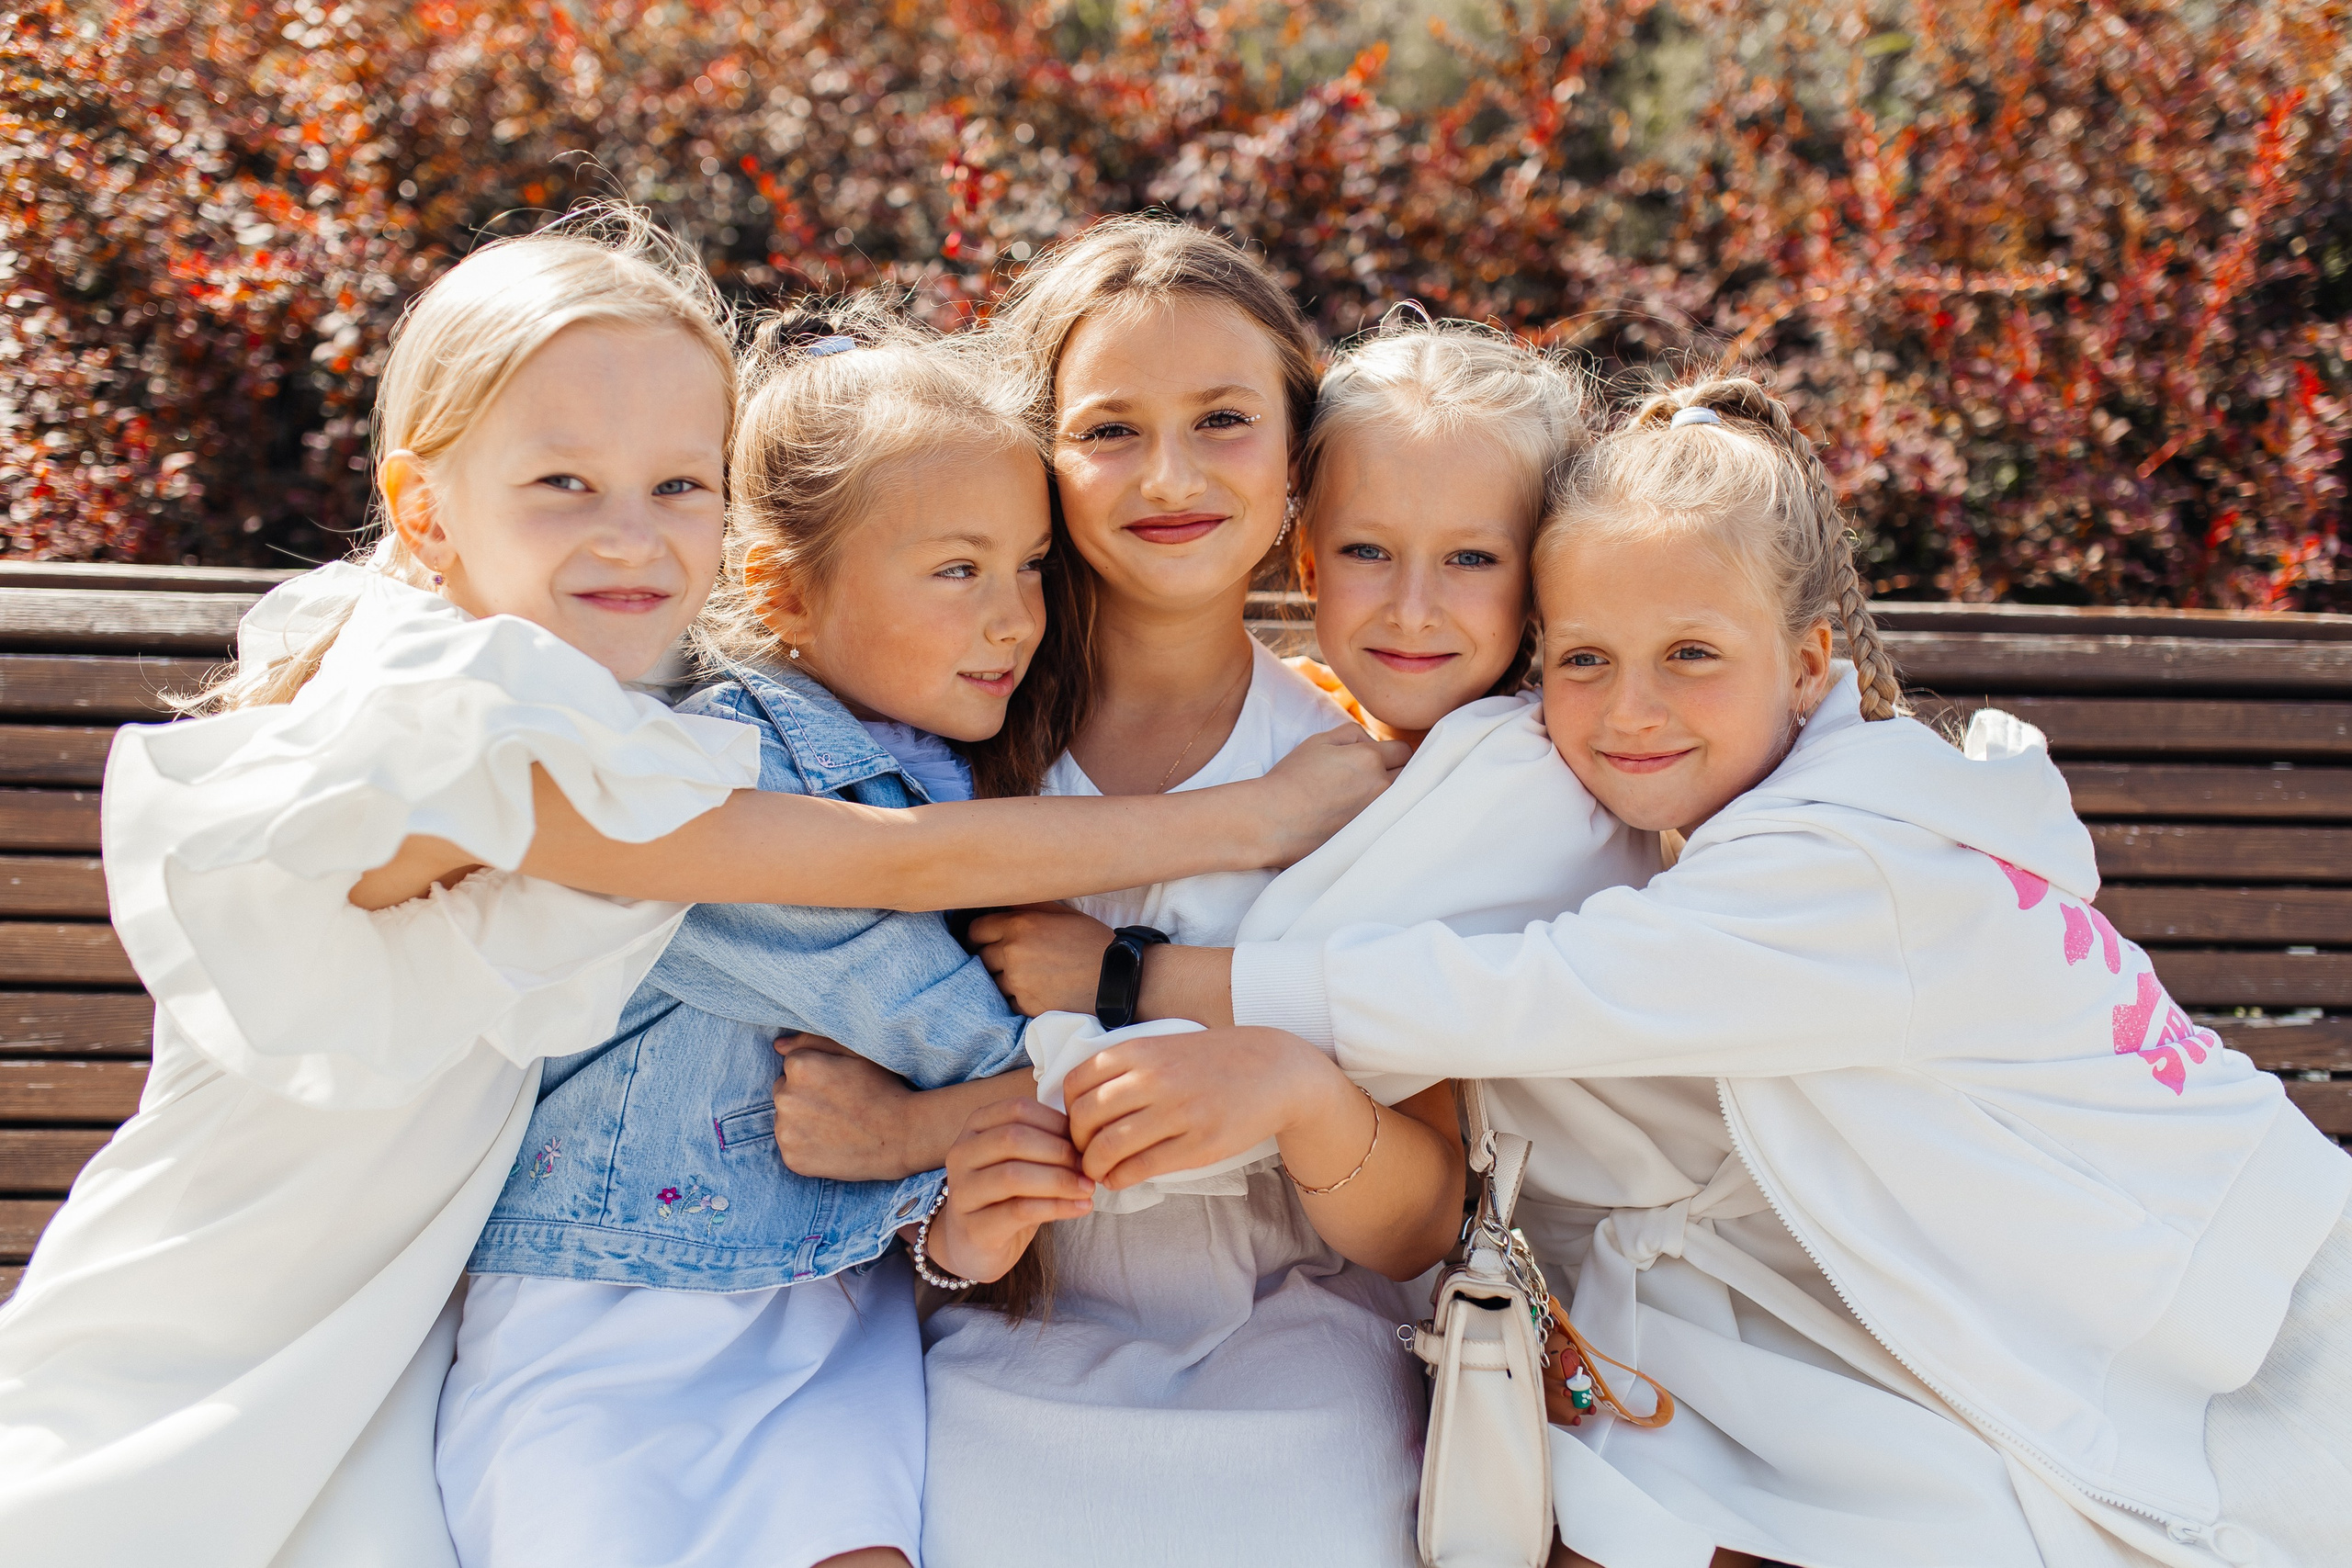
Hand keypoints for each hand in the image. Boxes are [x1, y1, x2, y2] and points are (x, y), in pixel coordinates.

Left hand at [773, 1034, 918, 1181]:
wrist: (902, 1136)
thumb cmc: (882, 1088)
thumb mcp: (854, 1051)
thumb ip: (813, 1040)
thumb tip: (778, 1046)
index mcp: (799, 1066)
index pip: (792, 1065)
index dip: (817, 1074)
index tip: (838, 1085)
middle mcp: (785, 1098)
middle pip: (784, 1092)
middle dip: (804, 1096)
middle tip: (838, 1106)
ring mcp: (786, 1132)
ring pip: (786, 1120)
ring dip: (802, 1122)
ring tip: (836, 1126)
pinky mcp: (792, 1159)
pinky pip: (792, 1148)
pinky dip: (806, 1147)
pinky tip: (832, 1144)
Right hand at [922, 1099, 1093, 1282]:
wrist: (975, 1244)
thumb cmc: (1006, 1195)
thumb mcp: (1023, 1160)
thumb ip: (1046, 1142)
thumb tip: (1088, 1137)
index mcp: (975, 1127)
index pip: (1017, 1109)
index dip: (1057, 1122)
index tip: (1084, 1142)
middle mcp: (961, 1154)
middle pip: (1013, 1138)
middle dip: (1059, 1151)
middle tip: (1088, 1167)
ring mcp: (962, 1191)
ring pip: (1014, 1175)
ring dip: (1059, 1180)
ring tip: (1088, 1188)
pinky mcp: (973, 1227)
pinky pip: (1019, 1211)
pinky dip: (1056, 1207)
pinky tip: (1080, 1207)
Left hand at [969, 905, 1114, 1016]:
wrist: (1116, 979)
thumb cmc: (1092, 941)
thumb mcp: (1063, 913)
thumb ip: (1030, 904)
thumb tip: (1005, 897)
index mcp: (1019, 926)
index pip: (976, 930)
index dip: (979, 935)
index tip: (985, 940)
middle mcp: (1012, 953)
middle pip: (981, 957)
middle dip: (990, 958)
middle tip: (1009, 959)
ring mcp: (1017, 982)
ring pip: (993, 982)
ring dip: (1004, 979)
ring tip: (1027, 977)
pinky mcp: (1026, 1006)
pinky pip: (1008, 1002)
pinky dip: (1017, 998)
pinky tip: (1036, 992)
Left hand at [1061, 1025, 1349, 1188]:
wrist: (1275, 1070)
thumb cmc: (1214, 1060)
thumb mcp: (1165, 1046)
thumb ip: (1126, 1067)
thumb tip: (1081, 1101)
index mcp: (1140, 1051)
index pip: (1075, 1084)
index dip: (1067, 1111)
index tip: (1078, 1124)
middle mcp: (1154, 1078)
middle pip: (1084, 1118)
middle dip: (1075, 1143)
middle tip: (1083, 1153)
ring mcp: (1177, 1113)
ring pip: (1108, 1147)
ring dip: (1093, 1167)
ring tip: (1099, 1171)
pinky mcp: (1198, 1144)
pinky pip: (1140, 1168)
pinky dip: (1119, 1178)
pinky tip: (1120, 1178)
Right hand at [1251, 726, 1408, 865]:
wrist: (1272, 820)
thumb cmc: (1291, 778)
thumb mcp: (1319, 742)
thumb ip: (1352, 734)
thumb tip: (1372, 742)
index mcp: (1369, 759)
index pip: (1403, 750)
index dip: (1391, 751)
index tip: (1381, 757)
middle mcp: (1380, 787)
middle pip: (1410, 775)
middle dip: (1397, 772)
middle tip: (1374, 776)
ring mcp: (1377, 814)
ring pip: (1403, 799)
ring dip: (1392, 794)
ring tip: (1367, 796)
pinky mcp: (1369, 836)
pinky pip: (1389, 820)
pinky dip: (1382, 815)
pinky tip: (1363, 814)